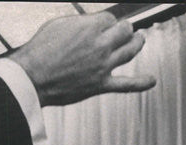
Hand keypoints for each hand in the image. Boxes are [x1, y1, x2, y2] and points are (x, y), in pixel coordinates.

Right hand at [10, 13, 155, 106]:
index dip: (108, 21)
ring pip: (129, 51)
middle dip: (125, 28)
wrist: (34, 76)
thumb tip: (89, 25)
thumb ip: (80, 24)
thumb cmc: (41, 51)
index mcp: (90, 27)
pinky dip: (141, 83)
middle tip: (126, 29)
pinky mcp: (101, 85)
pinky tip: (151, 80)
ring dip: (137, 43)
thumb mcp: (59, 25)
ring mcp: (103, 66)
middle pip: (124, 31)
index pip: (110, 19)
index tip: (104, 25)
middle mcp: (100, 45)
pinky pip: (126, 84)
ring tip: (140, 39)